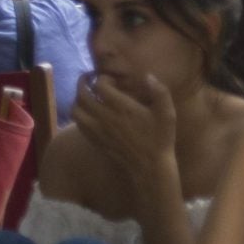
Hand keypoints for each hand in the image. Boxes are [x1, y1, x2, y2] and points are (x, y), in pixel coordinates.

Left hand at [73, 71, 179, 193]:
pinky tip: (87, 113)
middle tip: (88, 79)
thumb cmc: (159, 139)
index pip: (99, 85)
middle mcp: (105, 116)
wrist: (149, 167)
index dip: (102, 78)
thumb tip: (147, 76)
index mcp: (121, 107)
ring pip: (76, 110)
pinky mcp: (95, 141)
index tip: (111, 80)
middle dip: (83, 83)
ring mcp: (97, 130)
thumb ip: (159, 91)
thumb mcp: (167, 113)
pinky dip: (79, 114)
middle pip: (82, 95)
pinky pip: (78, 124)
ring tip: (85, 95)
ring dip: (77, 99)